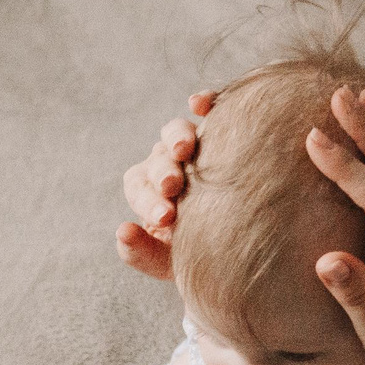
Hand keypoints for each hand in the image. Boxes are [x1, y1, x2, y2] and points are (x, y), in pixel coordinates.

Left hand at [115, 90, 217, 280]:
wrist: (243, 247)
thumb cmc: (199, 254)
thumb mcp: (169, 262)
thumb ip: (140, 253)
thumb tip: (122, 230)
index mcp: (149, 191)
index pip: (138, 186)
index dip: (147, 199)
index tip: (166, 217)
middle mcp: (166, 163)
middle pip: (156, 156)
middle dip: (162, 171)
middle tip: (172, 188)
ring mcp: (194, 145)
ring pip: (176, 131)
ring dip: (178, 137)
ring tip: (185, 150)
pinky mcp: (223, 131)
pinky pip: (211, 109)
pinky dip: (206, 101)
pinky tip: (200, 103)